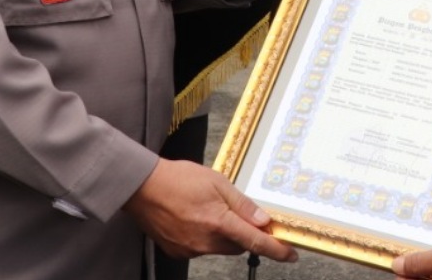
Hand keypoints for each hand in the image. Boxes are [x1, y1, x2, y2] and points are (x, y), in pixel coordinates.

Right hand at [124, 159, 296, 261]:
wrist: (141, 186)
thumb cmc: (177, 179)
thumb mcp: (216, 181)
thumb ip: (241, 203)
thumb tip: (262, 219)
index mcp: (218, 222)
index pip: (255, 242)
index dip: (276, 249)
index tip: (290, 254)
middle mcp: (205, 241)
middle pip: (237, 245)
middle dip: (242, 232)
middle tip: (233, 211)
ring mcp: (190, 249)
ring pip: (219, 247)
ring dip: (222, 234)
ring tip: (206, 208)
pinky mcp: (178, 251)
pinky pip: (201, 247)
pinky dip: (204, 236)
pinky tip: (193, 217)